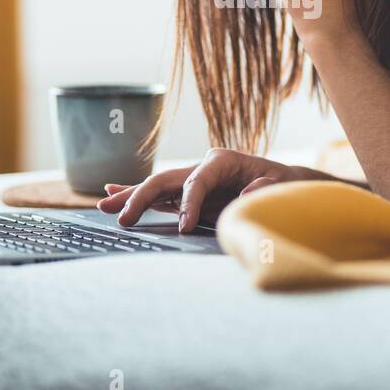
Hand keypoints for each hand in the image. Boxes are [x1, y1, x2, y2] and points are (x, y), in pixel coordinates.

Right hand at [96, 148, 308, 232]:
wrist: (286, 186)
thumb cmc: (283, 186)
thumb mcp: (280, 187)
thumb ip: (263, 189)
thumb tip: (247, 191)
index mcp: (222, 161)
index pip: (196, 182)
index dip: (189, 204)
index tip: (186, 228)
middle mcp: (203, 166)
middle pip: (165, 180)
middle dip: (141, 197)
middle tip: (122, 218)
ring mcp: (194, 179)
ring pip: (156, 186)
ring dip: (130, 195)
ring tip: (103, 203)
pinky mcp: (190, 194)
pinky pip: (160, 195)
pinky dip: (138, 195)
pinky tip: (115, 194)